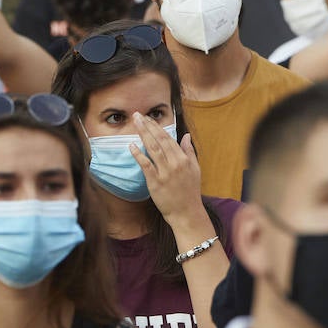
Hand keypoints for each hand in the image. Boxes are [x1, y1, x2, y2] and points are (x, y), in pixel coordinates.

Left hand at [130, 112, 206, 230]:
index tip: (148, 118)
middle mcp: (175, 163)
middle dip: (148, 126)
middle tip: (137, 115)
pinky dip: (138, 155)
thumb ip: (189, 151)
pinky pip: (145, 166)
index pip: (169, 138)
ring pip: (152, 149)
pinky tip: (131, 146)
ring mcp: (164, 172)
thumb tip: (185, 136)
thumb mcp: (195, 169)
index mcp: (184, 159)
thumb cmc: (190, 191)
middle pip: (159, 140)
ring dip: (143, 135)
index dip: (158, 127)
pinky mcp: (155, 182)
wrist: (186, 212)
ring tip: (135, 124)